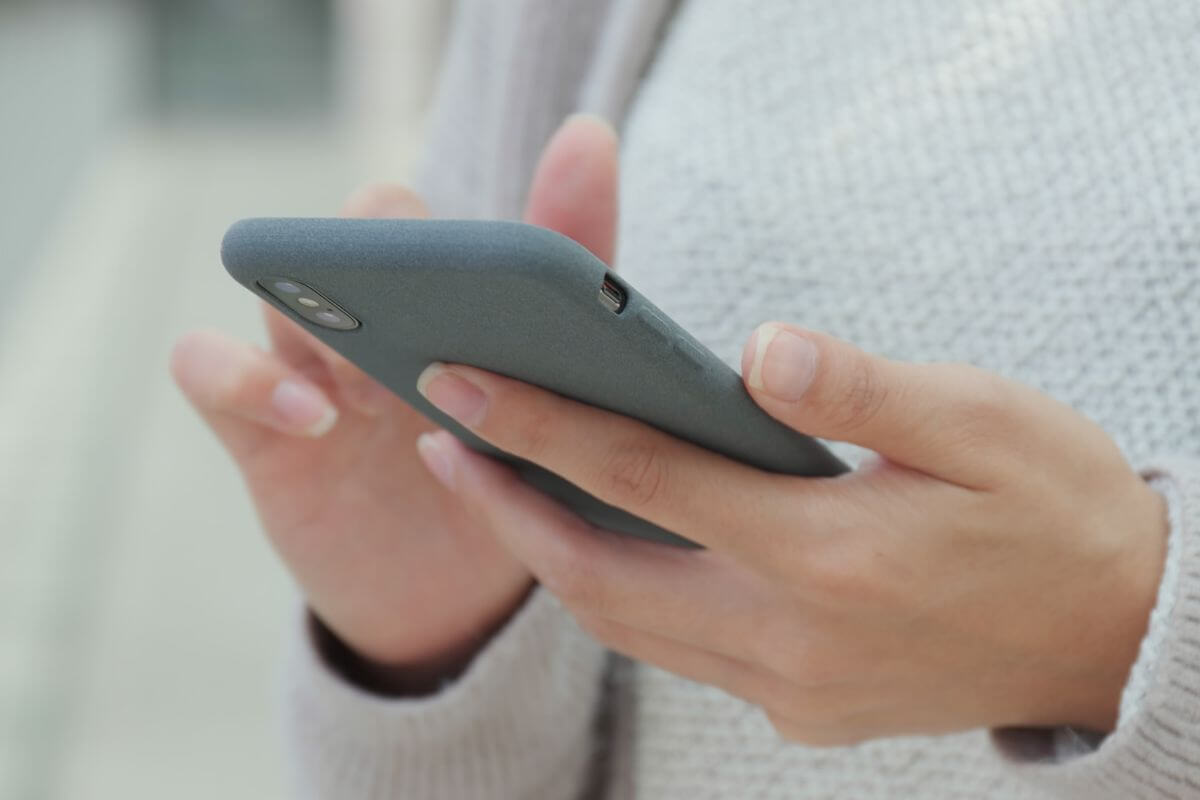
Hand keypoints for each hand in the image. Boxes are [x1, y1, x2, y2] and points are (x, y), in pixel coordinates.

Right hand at [170, 115, 619, 689]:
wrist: (459, 594)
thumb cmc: (516, 481)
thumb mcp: (559, 400)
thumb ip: (577, 289)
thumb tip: (594, 147)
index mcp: (450, 300)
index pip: (434, 215)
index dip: (447, 218)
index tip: (484, 260)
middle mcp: (378, 316)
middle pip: (357, 227)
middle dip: (381, 251)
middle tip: (422, 320)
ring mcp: (313, 366)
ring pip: (280, 289)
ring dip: (325, 319)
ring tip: (370, 381)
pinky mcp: (259, 430)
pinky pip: (206, 369)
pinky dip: (242, 375)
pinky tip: (309, 413)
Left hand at [411, 323, 1168, 739]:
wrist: (1119, 635)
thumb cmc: (1057, 509)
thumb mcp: (982, 422)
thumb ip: (859, 390)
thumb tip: (756, 353)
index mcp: (827, 554)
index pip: (642, 479)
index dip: (538, 427)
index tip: (457, 384)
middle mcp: (792, 638)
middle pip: (602, 574)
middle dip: (506, 509)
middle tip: (441, 441)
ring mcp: (794, 689)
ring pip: (630, 627)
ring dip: (553, 557)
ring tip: (501, 486)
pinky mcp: (805, 712)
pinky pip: (682, 654)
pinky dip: (626, 596)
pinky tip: (608, 542)